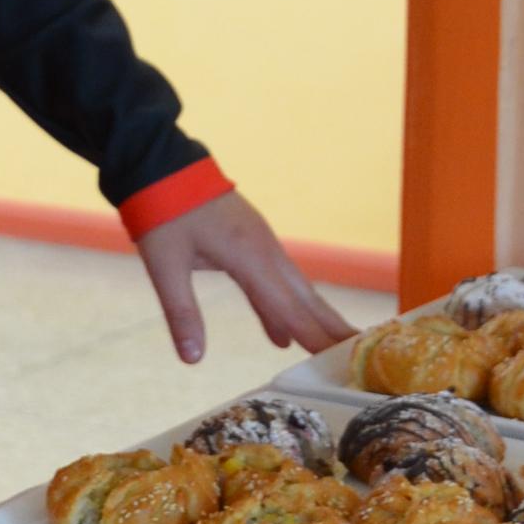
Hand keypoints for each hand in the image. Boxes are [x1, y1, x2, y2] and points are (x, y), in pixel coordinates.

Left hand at [133, 189, 352, 368]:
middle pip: (306, 299)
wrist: (162, 163)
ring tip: (338, 347)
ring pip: (297, 289)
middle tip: (361, 356)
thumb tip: (193, 359)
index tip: (341, 360)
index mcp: (249, 257)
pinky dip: (286, 309)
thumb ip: (182, 312)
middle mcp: (265, 251)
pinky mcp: (253, 243)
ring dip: (316, 319)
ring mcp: (262, 245)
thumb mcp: (165, 264)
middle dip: (333, 329)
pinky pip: (278, 282)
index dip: (315, 337)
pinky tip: (282, 337)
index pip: (289, 308)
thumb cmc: (163, 211)